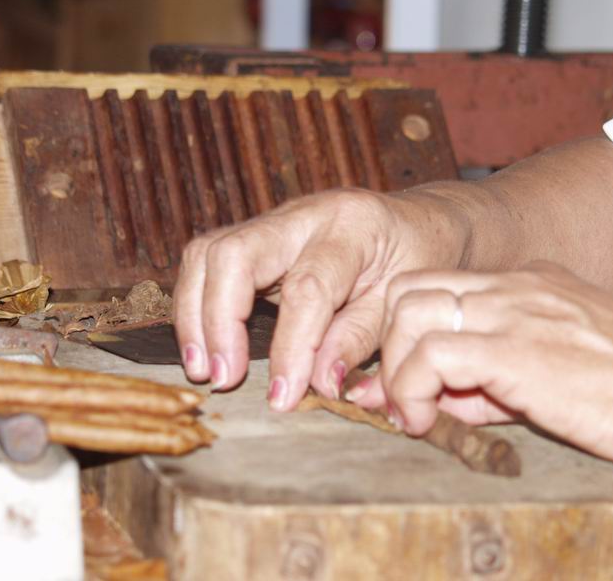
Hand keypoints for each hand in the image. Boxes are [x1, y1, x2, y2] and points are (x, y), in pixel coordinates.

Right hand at [173, 188, 468, 409]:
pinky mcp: (255, 238)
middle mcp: (303, 215)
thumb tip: (316, 385)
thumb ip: (358, 340)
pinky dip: (197, 304)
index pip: (307, 289)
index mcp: (352, 227)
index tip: (282, 397)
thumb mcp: (402, 302)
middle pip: (234, 253)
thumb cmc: (418, 260)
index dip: (290, 348)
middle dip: (217, 321)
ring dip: (194, 314)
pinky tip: (203, 345)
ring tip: (202, 369)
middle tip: (221, 378)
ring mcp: (273, 222)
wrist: (418, 223)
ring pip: (207, 252)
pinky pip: (208, 262)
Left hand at [350, 261, 612, 469]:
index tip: (399, 380)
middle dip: (388, 346)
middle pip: (406, 291)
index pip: (433, 287)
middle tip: (398, 396)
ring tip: (411, 414)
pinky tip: (425, 422)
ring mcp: (511, 312)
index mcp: (521, 286)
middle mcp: (510, 288)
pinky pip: (431, 357)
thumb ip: (486, 386)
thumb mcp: (552, 375)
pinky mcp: (514, 349)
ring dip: (394, 370)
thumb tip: (430, 405)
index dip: (403, 332)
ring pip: (408, 314)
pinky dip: (411, 391)